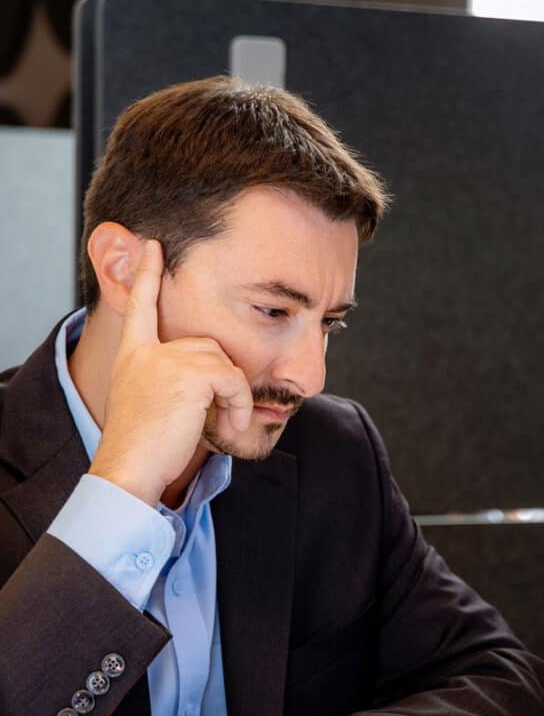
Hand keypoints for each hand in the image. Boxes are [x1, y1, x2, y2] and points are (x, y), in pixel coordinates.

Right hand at [88, 239, 252, 505]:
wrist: (130, 469)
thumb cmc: (144, 448)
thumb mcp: (149, 403)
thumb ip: (170, 379)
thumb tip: (213, 375)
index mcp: (131, 355)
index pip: (141, 306)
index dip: (147, 275)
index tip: (152, 246)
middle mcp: (145, 351)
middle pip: (207, 345)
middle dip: (224, 380)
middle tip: (225, 416)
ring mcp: (165, 360)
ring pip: (224, 363)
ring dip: (235, 396)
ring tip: (226, 425)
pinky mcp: (188, 375)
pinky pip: (234, 380)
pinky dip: (240, 405)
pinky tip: (230, 427)